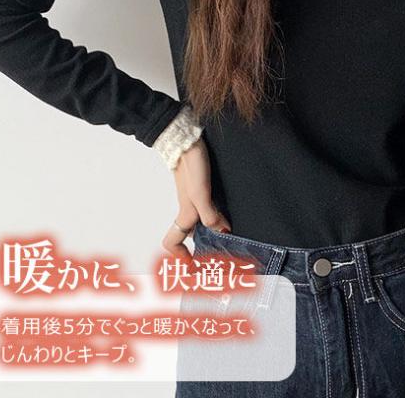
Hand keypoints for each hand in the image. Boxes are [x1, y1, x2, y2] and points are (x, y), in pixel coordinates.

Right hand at [161, 138, 230, 258]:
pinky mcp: (203, 185)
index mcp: (185, 212)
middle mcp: (189, 207)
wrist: (187, 138)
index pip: (172, 241)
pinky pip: (209, 207)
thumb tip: (222, 232)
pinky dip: (218, 215)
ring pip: (201, 220)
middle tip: (220, 256)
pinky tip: (232, 212)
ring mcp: (196, 196)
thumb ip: (209, 213)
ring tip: (230, 238)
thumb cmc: (190, 164)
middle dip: (202, 246)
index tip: (193, 266)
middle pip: (191, 234)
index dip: (180, 257)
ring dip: (213, 231)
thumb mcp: (200, 192)